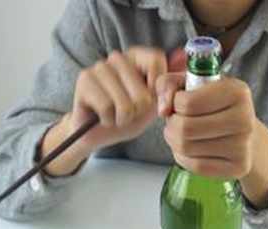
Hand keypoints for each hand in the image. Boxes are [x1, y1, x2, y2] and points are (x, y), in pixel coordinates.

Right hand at [42, 47, 168, 175]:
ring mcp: (98, 67)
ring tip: (116, 115)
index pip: (157, 59)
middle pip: (143, 91)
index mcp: (136, 56)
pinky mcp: (84, 81)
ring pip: (125, 103)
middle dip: (139, 111)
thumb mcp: (154, 103)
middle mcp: (117, 57)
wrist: (98, 134)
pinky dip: (109, 120)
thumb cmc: (128, 117)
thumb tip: (183, 57)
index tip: (150, 100)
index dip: (158, 88)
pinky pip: (107, 108)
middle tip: (128, 112)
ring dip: (123, 118)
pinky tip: (103, 118)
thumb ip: (168, 84)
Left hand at [156, 75, 257, 178]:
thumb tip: (163, 110)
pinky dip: (184, 158)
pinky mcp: (238, 167)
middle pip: (185, 128)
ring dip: (174, 141)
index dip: (175, 104)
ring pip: (187, 147)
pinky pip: (196, 166)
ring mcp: (243, 145)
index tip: (180, 104)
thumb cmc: (214, 105)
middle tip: (175, 122)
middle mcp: (244, 118)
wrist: (244, 133)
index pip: (188, 103)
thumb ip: (168, 84)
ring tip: (180, 134)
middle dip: (171, 125)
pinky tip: (189, 150)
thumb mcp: (191, 84)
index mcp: (236, 91)